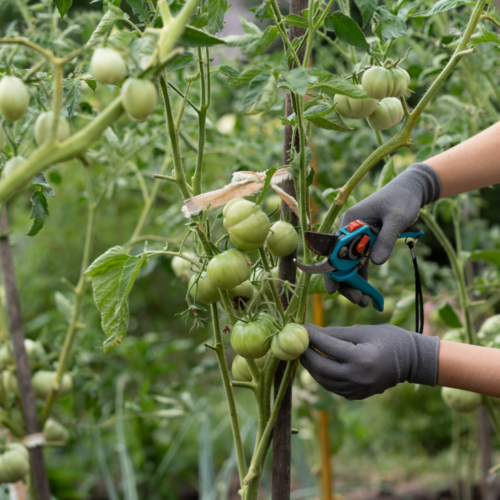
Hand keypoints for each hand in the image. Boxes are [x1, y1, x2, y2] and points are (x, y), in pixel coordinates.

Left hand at [300, 323, 439, 399]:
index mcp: (361, 358)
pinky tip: (315, 362)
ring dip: (309, 365)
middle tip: (295, 340)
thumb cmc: (388, 339)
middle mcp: (357, 378)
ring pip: (322, 379)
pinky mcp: (355, 396)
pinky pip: (331, 385)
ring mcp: (356, 390)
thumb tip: (309, 330)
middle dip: (304, 353)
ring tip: (302, 350)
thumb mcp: (362, 330)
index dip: (310, 336)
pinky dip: (321, 374)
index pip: (327, 346)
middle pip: (319, 366)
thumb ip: (334, 333)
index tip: (299, 326)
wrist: (411, 362)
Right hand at [330, 162, 440, 306]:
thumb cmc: (403, 199)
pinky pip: (360, 263)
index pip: (335, 249)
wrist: (412, 189)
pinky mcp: (366, 242)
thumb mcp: (397, 218)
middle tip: (358, 301)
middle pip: (340, 261)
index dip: (332, 271)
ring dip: (354, 283)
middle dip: (346, 283)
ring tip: (364, 303)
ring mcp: (356, 238)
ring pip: (349, 265)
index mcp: (350, 221)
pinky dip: (363, 277)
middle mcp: (349, 230)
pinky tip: (368, 293)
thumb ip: (386, 239)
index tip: (333, 290)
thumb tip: (376, 263)